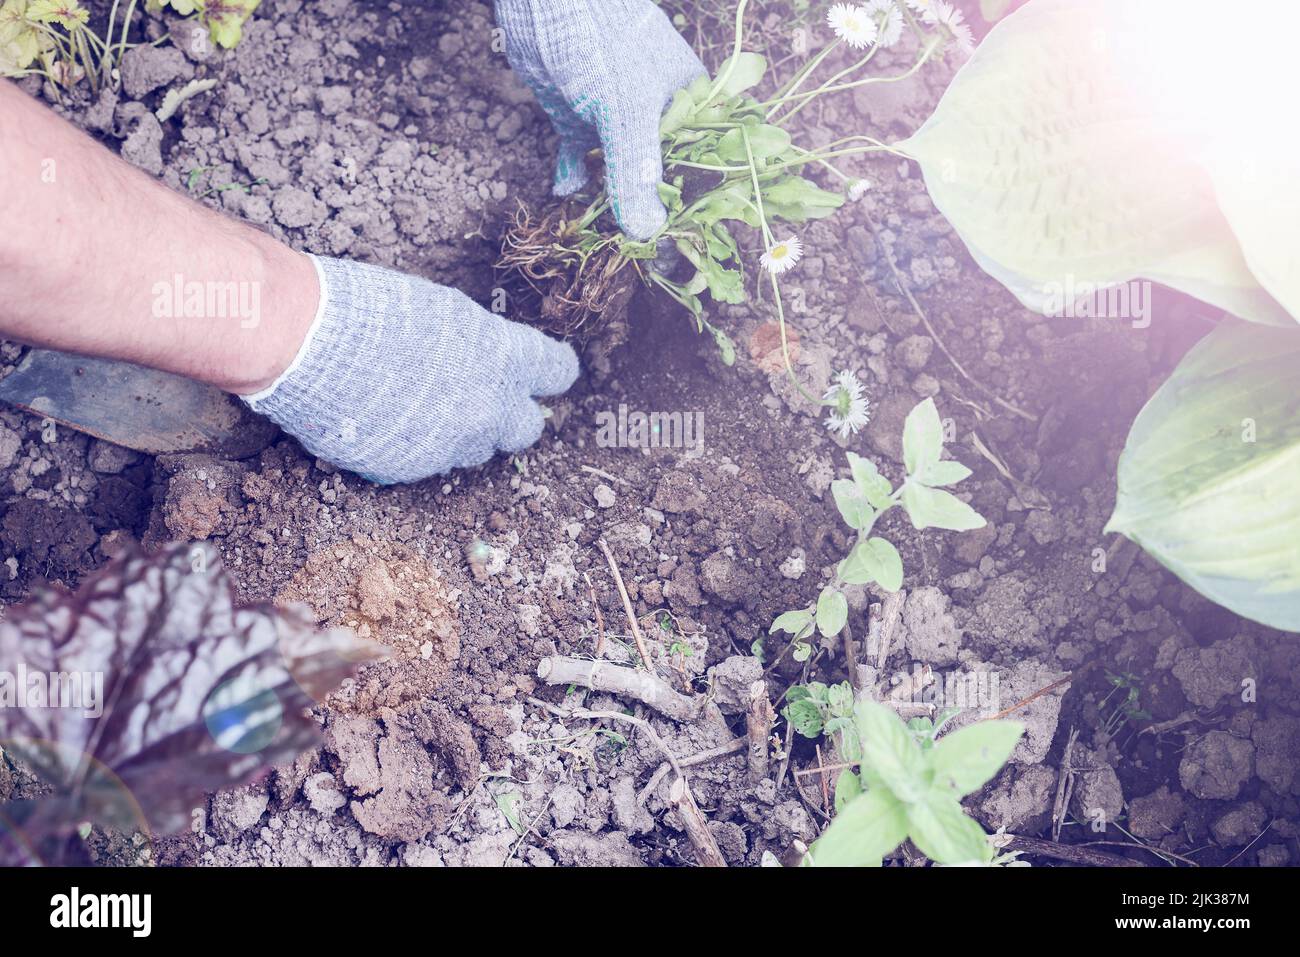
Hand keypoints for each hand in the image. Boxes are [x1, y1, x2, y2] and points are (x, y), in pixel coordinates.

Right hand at [243, 255, 578, 484]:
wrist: (304, 341)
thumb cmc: (367, 308)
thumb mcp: (441, 312)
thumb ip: (476, 345)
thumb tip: (482, 362)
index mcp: (500, 354)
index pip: (556, 370)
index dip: (554, 373)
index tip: (552, 375)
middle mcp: (486, 405)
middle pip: (525, 428)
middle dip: (510, 416)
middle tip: (486, 400)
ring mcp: (450, 443)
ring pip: (474, 450)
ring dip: (459, 432)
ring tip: (419, 404)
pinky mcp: (411, 468)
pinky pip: (427, 463)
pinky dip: (414, 446)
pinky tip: (385, 419)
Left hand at [494, 0, 706, 239]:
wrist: (545, 1)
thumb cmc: (603, 42)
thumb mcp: (628, 111)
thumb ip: (637, 174)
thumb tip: (647, 232)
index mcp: (691, 107)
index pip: (705, 166)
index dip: (698, 204)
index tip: (687, 244)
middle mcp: (659, 117)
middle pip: (663, 176)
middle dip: (653, 211)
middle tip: (641, 247)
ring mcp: (619, 120)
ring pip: (622, 173)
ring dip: (612, 202)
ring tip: (605, 233)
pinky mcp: (582, 120)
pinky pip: (583, 160)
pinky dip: (575, 178)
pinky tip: (566, 192)